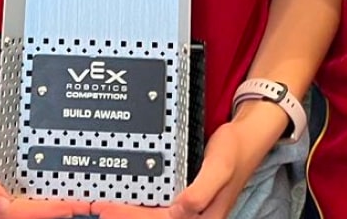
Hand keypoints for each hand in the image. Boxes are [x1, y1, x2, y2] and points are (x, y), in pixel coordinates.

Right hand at [0, 101, 93, 218]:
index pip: (13, 215)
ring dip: (45, 212)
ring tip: (70, 206)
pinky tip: (52, 199)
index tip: (68, 207)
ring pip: (21, 215)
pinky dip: (37, 204)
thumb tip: (1, 205)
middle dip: (49, 214)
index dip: (43, 212)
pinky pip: (19, 205)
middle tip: (79, 208)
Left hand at [89, 108, 280, 218]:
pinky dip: (143, 203)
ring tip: (108, 206)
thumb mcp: (220, 168)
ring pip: (157, 215)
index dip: (134, 218)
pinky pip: (161, 203)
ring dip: (134, 212)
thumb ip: (202, 191)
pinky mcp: (187, 194)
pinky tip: (129, 197)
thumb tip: (181, 209)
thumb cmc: (235, 150)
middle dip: (128, 216)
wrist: (247, 136)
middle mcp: (197, 213)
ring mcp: (192, 205)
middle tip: (100, 208)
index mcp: (206, 214)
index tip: (108, 210)